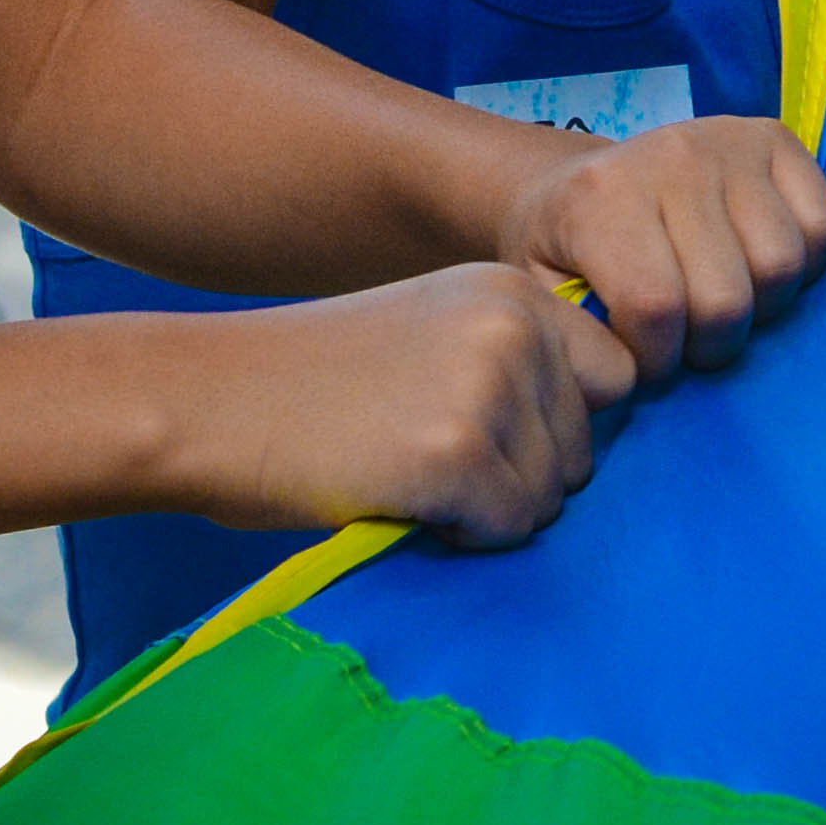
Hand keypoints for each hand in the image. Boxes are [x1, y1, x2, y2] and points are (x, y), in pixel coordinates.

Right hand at [155, 265, 634, 543]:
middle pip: (589, 445)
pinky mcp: (457, 454)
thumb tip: (595, 444)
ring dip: (493, 508)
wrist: (209, 402)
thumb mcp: (434, 334)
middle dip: (526, 472)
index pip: (616, 374)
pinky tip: (403, 499)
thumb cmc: (315, 387)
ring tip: (410, 475)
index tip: (496, 436)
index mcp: (515, 289)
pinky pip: (510, 526)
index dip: (559, 422)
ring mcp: (489, 386)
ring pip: (553, 493)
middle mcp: (516, 326)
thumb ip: (514, 362)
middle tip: (432, 459)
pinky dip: (465, 535)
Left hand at [497, 114, 825, 383]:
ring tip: (721, 304)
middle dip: (708, 344)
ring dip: (758, 308)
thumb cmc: (564, 250)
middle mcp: (670, 157)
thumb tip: (625, 374)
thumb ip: (576, 334)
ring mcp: (727, 142)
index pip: (657, 306)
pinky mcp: (775, 138)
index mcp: (600, 197)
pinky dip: (803, 265)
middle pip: (726, 298)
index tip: (646, 360)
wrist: (580, 179)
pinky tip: (756, 268)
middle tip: (686, 339)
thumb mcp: (542, 293)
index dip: (659, 359)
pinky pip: (822, 227)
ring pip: (781, 267)